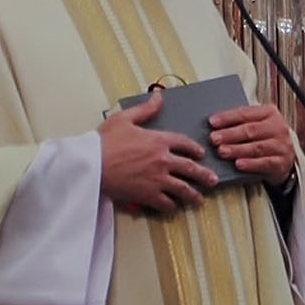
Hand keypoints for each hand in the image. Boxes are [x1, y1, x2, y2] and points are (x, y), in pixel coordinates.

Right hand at [99, 91, 217, 213]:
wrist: (92, 165)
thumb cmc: (104, 142)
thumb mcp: (125, 119)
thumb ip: (145, 109)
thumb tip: (159, 97)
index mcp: (159, 140)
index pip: (185, 144)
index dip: (195, 149)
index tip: (201, 154)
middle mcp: (163, 160)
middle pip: (191, 169)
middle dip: (204, 176)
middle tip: (212, 181)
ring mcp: (157, 179)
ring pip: (183, 189)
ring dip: (193, 195)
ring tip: (200, 200)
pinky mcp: (147, 195)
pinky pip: (166, 203)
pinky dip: (171, 206)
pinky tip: (173, 207)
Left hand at [209, 103, 296, 187]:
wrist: (284, 158)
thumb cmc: (264, 138)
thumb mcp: (255, 126)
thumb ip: (239, 123)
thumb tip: (213, 125)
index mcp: (269, 113)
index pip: (245, 113)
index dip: (228, 117)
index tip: (212, 122)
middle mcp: (277, 127)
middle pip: (250, 130)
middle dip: (230, 134)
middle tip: (214, 139)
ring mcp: (281, 145)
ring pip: (257, 147)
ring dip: (237, 150)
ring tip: (222, 151)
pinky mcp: (281, 162)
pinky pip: (265, 163)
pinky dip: (251, 164)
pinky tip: (238, 164)